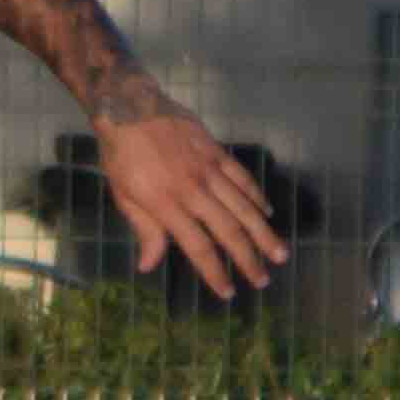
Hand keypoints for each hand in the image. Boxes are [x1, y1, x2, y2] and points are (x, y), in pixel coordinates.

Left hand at [100, 111, 288, 295]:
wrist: (129, 107)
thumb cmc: (121, 156)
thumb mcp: (122, 196)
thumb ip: (144, 230)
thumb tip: (149, 265)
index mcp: (166, 204)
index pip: (197, 246)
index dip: (214, 272)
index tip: (227, 292)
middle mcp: (192, 189)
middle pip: (228, 230)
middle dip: (247, 258)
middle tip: (262, 280)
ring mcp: (207, 169)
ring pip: (242, 206)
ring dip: (263, 233)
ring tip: (279, 254)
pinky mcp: (215, 151)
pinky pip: (241, 178)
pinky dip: (256, 196)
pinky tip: (267, 213)